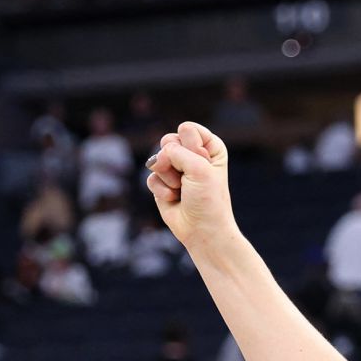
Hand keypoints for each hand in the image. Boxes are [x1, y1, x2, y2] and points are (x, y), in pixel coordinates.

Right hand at [146, 121, 237, 247]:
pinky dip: (161, 190)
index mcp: (210, 146)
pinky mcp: (163, 183)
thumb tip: (154, 157)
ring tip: (183, 190)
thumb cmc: (208, 199)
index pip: (187, 129)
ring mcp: (176, 169)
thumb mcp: (199, 168)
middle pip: (169, 140)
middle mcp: (193, 155)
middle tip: (190, 179)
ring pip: (158, 159)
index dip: (192, 147)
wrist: (202, 231)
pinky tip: (174, 199)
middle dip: (176, 161)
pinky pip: (151, 176)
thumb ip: (175, 151)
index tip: (204, 165)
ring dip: (169, 178)